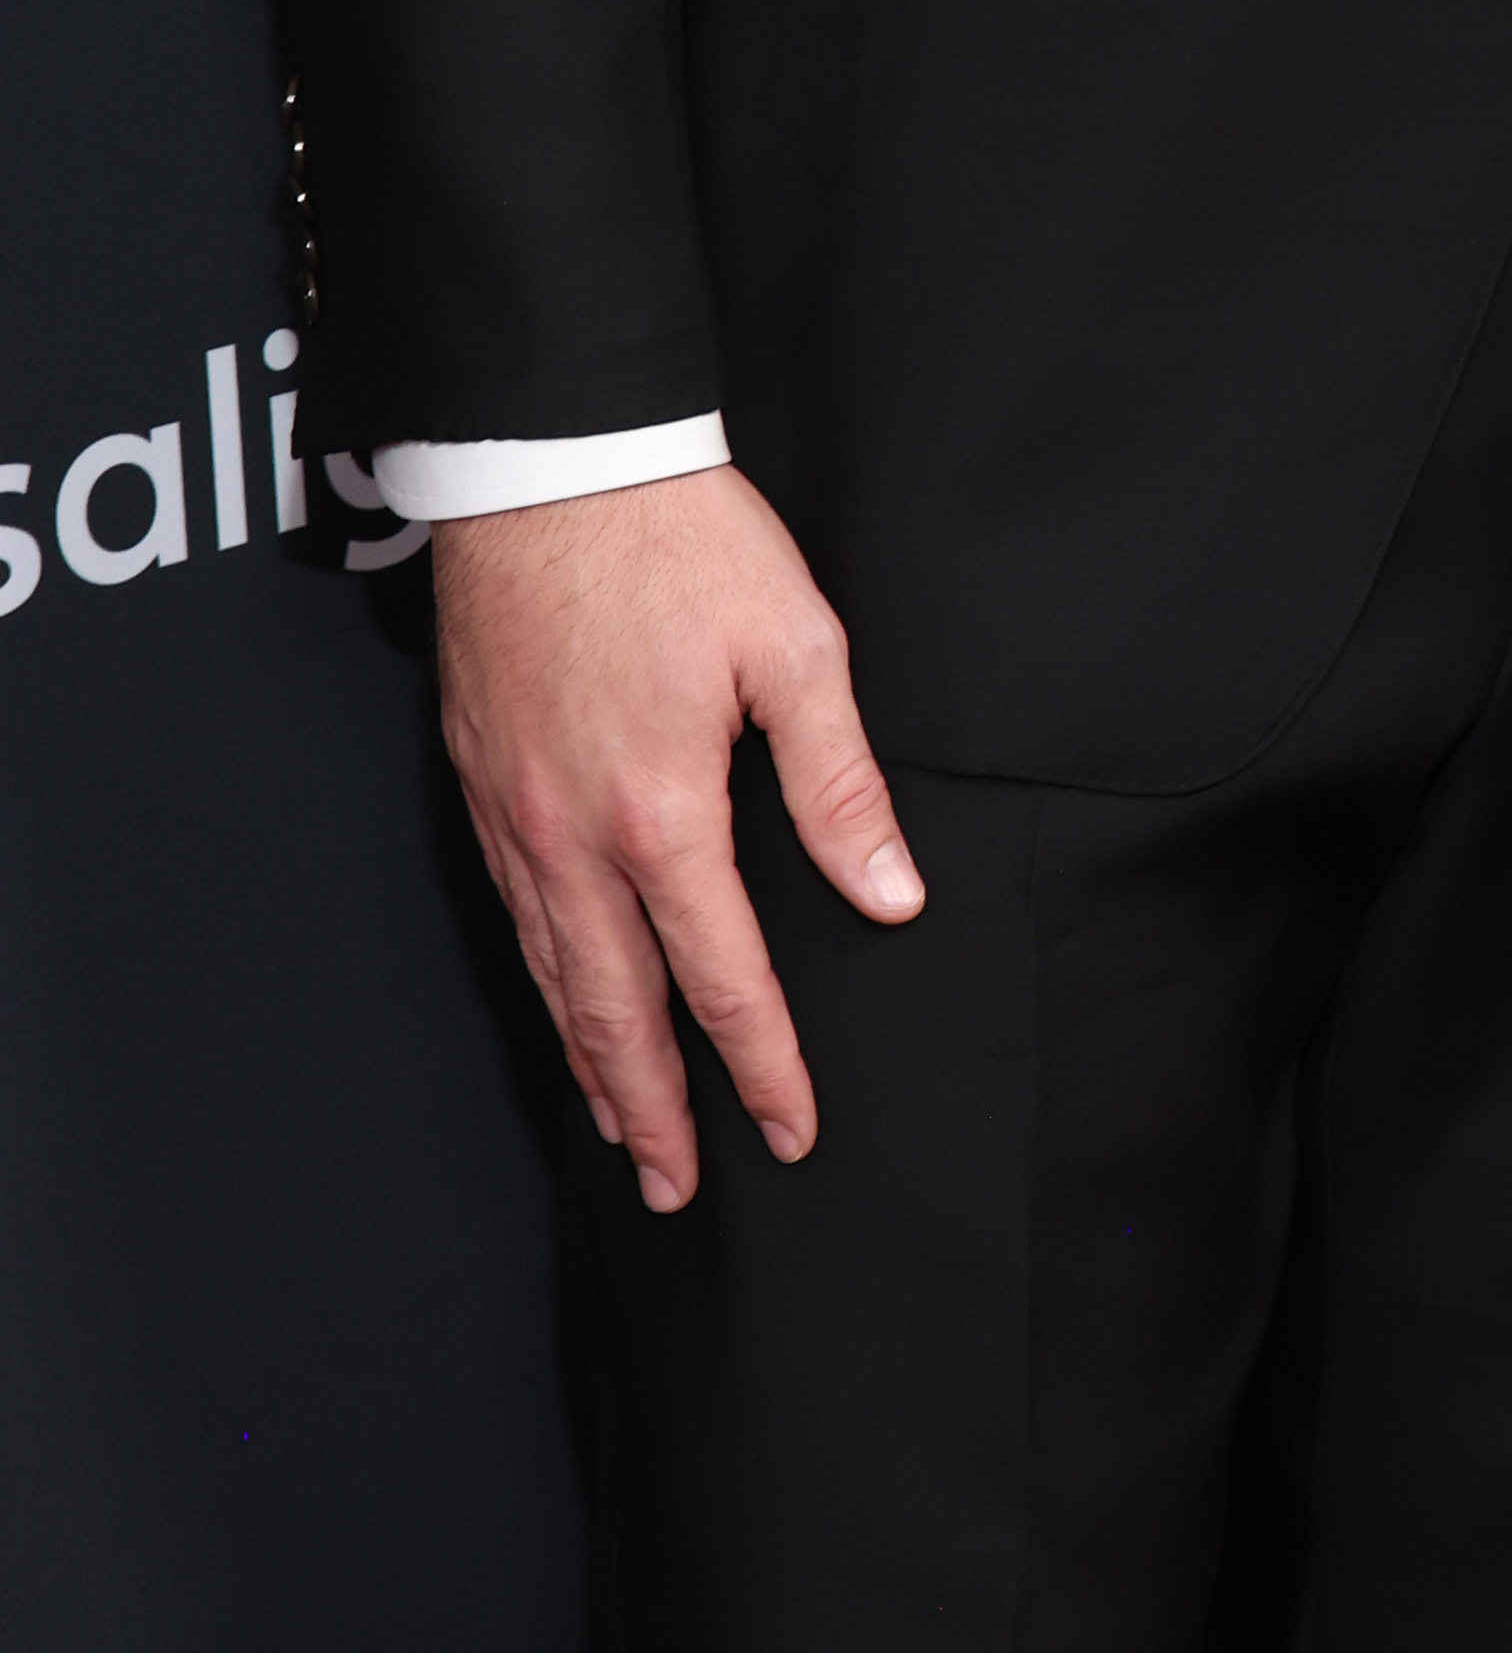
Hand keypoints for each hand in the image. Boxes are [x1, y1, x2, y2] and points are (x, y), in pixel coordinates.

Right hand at [431, 462, 922, 1209]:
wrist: (549, 464)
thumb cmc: (680, 539)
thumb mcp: (792, 644)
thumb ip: (838, 780)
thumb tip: (888, 891)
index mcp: (664, 812)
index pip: (723, 978)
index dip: (762, 1065)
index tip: (791, 1131)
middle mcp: (576, 834)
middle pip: (616, 1011)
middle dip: (652, 1110)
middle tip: (675, 1188)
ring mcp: (516, 813)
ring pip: (553, 974)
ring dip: (589, 1062)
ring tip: (619, 1128)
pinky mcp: (482, 780)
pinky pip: (514, 914)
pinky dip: (542, 982)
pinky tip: (561, 1000)